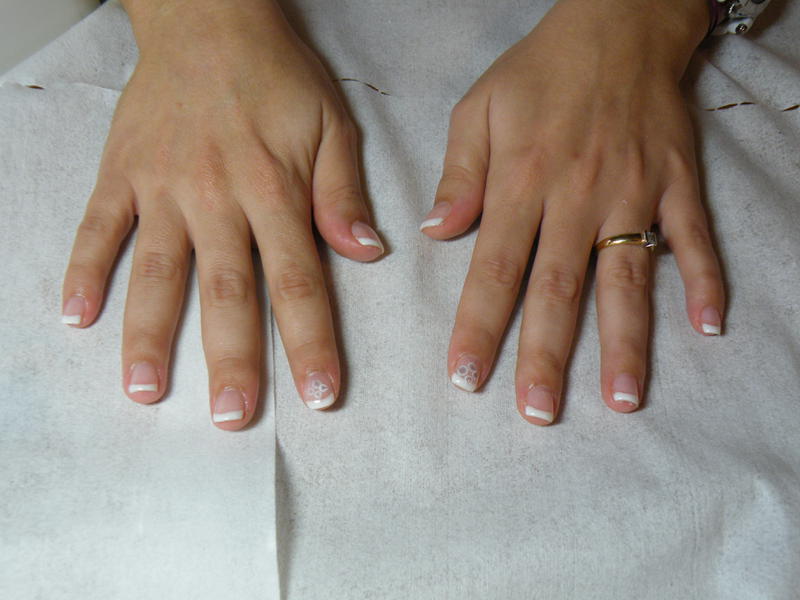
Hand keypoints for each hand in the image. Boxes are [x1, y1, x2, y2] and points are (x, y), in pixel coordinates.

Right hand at [61, 0, 382, 428]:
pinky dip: (85, 270)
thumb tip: (365, 252)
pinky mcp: (122, 172)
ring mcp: (163, 186)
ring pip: (157, 270)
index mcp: (275, 190)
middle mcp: (217, 197)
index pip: (299, 281)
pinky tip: (76, 316)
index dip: (312, 342)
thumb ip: (342, 192)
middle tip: (233, 419)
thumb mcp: (331, 123)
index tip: (320, 397)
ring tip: (145, 391)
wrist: (210, 18)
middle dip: (233, 358)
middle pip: (227, 290)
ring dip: (149, 333)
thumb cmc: (277, 76)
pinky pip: (99, 226)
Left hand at [422, 0, 723, 423]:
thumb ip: (458, 174)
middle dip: (547, 356)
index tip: (466, 378)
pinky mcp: (676, 183)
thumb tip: (436, 231)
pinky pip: (694, 238)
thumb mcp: (476, 109)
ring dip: (626, 341)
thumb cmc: (537, 72)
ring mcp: (633, 192)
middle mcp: (577, 196)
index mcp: (521, 181)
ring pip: (628, 278)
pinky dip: (704, 280)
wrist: (615, 23)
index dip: (479, 325)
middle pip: (559, 289)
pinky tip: (708, 326)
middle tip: (540, 414)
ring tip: (623, 399)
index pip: (495, 268)